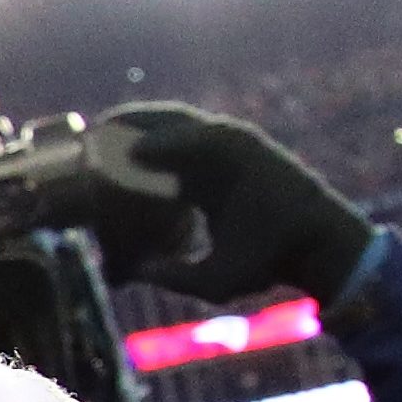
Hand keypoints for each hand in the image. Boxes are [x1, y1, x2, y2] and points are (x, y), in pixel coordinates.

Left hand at [102, 104, 376, 304]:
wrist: (312, 253)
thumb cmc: (268, 263)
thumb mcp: (209, 279)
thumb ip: (171, 275)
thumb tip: (133, 274)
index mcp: (203, 186)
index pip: (155, 164)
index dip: (122, 161)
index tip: (89, 163)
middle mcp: (214, 163)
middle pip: (161, 137)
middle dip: (125, 132)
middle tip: (89, 137)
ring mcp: (231, 151)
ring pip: (178, 127)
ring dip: (140, 123)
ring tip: (105, 126)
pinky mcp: (247, 146)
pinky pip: (202, 138)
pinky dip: (170, 142)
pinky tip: (139, 149)